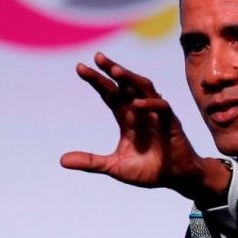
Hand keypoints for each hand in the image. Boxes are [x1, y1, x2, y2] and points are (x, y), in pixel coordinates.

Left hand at [61, 52, 228, 198]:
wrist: (175, 180)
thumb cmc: (148, 171)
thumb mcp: (115, 167)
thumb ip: (91, 162)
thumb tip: (62, 160)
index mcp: (126, 118)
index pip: (109, 93)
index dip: (97, 81)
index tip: (80, 68)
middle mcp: (140, 111)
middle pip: (125, 84)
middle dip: (112, 70)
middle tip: (98, 58)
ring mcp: (156, 115)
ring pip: (144, 88)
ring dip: (131, 79)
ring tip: (116, 71)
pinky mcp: (171, 123)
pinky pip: (161, 107)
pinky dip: (150, 104)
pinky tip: (137, 104)